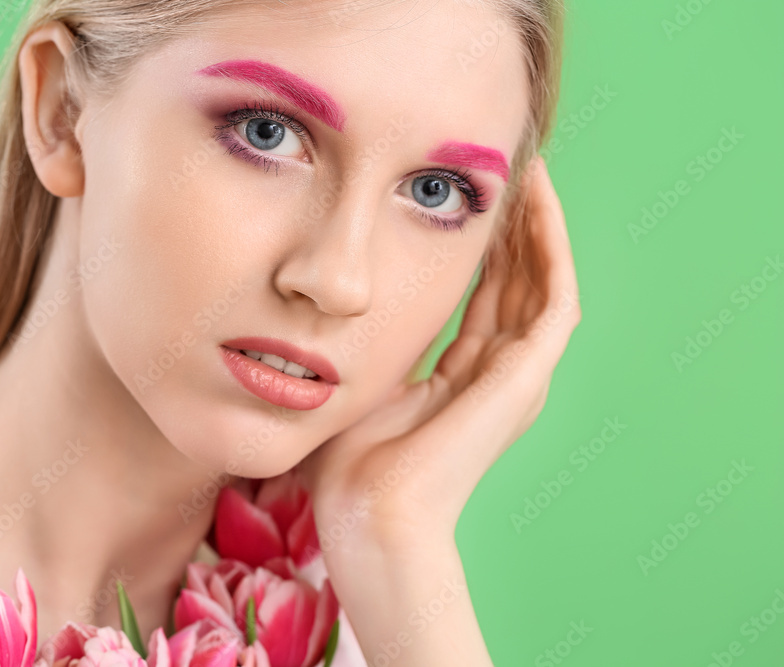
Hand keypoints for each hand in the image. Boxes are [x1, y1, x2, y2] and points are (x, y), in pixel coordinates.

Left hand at [297, 155, 580, 553]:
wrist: (371, 515)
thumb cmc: (350, 467)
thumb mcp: (357, 384)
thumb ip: (365, 346)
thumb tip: (332, 305)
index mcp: (459, 383)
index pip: (481, 300)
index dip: (479, 250)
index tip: (464, 201)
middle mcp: (497, 377)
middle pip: (516, 284)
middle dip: (510, 226)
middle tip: (502, 168)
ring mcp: (519, 377)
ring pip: (543, 281)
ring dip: (537, 224)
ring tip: (526, 168)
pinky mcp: (527, 375)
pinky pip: (555, 295)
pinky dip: (551, 245)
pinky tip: (536, 198)